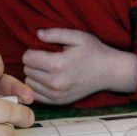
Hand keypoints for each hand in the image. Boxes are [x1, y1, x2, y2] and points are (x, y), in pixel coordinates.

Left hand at [22, 28, 136, 104]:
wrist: (109, 72)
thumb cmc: (94, 52)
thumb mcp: (78, 36)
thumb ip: (56, 33)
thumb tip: (37, 34)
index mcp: (58, 64)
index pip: (28, 57)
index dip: (32, 50)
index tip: (42, 49)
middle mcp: (55, 82)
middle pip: (27, 70)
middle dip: (33, 62)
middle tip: (45, 58)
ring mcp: (56, 94)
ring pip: (29, 83)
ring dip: (34, 75)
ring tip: (46, 68)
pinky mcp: (59, 102)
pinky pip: (36, 95)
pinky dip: (38, 87)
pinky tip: (46, 79)